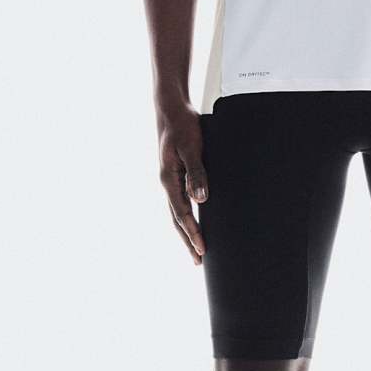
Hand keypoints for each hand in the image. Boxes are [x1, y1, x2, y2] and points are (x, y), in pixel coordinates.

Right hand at [158, 98, 208, 263]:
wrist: (171, 109)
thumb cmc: (183, 126)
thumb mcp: (192, 148)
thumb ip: (197, 173)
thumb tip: (201, 199)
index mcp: (168, 180)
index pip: (182, 214)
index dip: (192, 233)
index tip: (202, 250)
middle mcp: (167, 183)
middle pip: (176, 219)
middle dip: (188, 240)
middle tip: (198, 261)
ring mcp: (170, 180)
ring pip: (176, 213)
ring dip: (186, 231)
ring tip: (196, 248)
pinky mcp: (175, 174)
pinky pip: (179, 202)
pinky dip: (186, 216)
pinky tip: (195, 220)